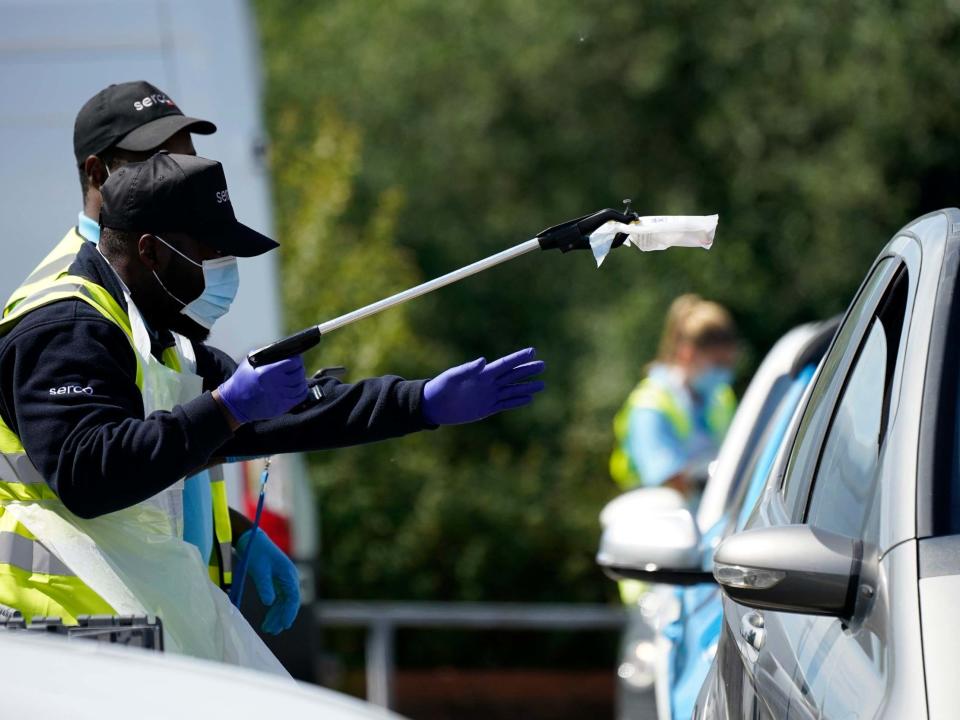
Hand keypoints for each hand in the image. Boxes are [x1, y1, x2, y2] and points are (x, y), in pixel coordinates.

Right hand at [217, 357, 308, 423]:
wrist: (234, 403)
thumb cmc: (242, 380)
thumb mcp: (250, 363)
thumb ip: (266, 356)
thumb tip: (284, 351)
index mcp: (267, 372)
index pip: (292, 362)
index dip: (296, 359)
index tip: (295, 358)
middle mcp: (275, 384)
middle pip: (298, 374)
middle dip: (299, 369)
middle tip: (296, 367)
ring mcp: (279, 397)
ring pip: (301, 386)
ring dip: (301, 380)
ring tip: (297, 377)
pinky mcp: (281, 407)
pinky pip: (299, 398)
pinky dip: (302, 391)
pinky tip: (298, 388)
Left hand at [236, 529, 300, 634]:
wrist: (250, 539)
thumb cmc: (255, 553)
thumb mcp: (259, 570)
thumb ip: (265, 586)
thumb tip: (269, 603)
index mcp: (288, 574)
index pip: (293, 597)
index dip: (289, 612)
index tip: (284, 625)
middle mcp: (290, 577)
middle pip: (290, 601)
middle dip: (282, 616)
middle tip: (272, 631)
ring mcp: (284, 579)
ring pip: (284, 601)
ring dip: (277, 614)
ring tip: (268, 628)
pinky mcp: (277, 579)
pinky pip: (279, 597)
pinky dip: (274, 608)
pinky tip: (268, 617)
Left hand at [422, 347, 544, 424]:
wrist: (434, 406)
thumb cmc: (441, 387)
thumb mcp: (453, 377)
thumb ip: (468, 369)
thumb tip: (484, 360)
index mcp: (482, 374)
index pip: (505, 364)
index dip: (519, 358)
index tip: (533, 351)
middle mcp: (488, 383)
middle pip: (512, 376)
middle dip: (527, 371)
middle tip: (542, 365)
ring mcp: (489, 396)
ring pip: (512, 390)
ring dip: (527, 387)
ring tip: (542, 385)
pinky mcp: (486, 408)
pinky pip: (505, 404)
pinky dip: (517, 402)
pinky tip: (528, 399)